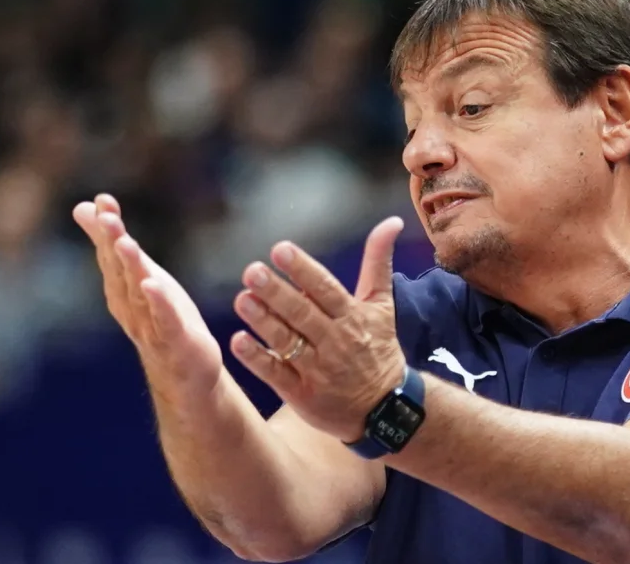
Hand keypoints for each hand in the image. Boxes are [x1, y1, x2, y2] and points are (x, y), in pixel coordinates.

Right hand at [73, 195, 222, 394]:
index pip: (110, 253)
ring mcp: (149, 325)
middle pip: (119, 270)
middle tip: (106, 216)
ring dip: (131, 268)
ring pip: (138, 292)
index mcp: (121, 288)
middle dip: (112, 242)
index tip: (102, 199)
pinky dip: (158, 303)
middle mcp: (129, 305)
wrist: (185, 374)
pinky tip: (153, 285)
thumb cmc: (160, 318)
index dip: (106, 227)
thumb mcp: (140, 275)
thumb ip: (113, 244)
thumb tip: (85, 205)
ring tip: (125, 242)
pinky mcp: (174, 342)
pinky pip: (164, 320)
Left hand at [230, 216, 406, 441]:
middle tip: (252, 272)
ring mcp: (319, 370)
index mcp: (353, 317)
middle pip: (303, 314)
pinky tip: (238, 342)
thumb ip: (378, 262)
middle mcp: (336, 341)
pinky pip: (277, 374)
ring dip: (264, 321)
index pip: (326, 289)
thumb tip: (391, 221)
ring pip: (288, 342)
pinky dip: (258, 359)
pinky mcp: (303, 394)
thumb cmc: (378, 348)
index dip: (303, 270)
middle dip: (277, 293)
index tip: (280, 250)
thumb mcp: (382, 305)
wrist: (386, 408)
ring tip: (242, 300)